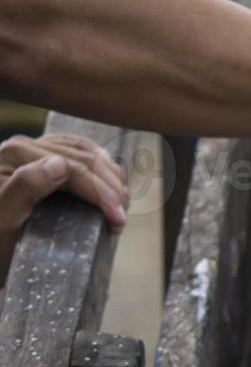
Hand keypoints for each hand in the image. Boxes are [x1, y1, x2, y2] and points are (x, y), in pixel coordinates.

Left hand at [0, 133, 128, 278]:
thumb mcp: (4, 220)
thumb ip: (25, 188)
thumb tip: (60, 165)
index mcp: (15, 155)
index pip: (73, 166)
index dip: (100, 192)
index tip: (118, 220)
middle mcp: (24, 145)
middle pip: (83, 158)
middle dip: (110, 188)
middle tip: (123, 219)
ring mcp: (35, 149)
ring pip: (86, 152)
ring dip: (110, 177)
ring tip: (121, 206)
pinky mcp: (43, 156)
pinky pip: (80, 151)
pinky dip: (101, 165)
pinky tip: (111, 183)